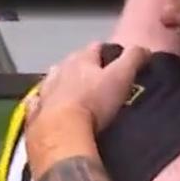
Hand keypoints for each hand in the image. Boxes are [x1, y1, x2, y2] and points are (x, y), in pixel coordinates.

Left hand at [27, 42, 150, 132]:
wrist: (61, 132)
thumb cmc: (94, 103)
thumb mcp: (121, 77)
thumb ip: (133, 59)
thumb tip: (144, 49)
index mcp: (81, 60)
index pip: (95, 47)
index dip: (106, 51)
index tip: (114, 57)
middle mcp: (59, 72)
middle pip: (71, 62)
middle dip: (81, 66)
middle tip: (93, 76)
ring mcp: (44, 93)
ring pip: (52, 80)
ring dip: (60, 82)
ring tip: (69, 89)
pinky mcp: (35, 114)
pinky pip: (37, 104)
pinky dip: (42, 103)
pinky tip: (44, 107)